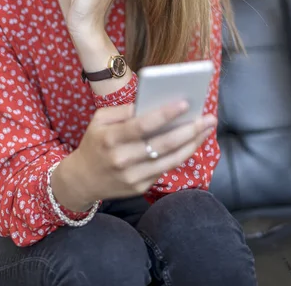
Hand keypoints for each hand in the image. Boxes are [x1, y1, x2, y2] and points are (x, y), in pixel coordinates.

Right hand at [70, 102, 217, 201]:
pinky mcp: (140, 188)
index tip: (185, 103)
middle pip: (162, 144)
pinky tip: (193, 142)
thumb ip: (124, 111)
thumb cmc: (95, 142)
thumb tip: (153, 104)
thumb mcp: (99, 119)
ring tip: (207, 129)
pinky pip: (165, 169)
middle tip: (208, 118)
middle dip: (189, 130)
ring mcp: (132, 176)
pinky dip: (182, 155)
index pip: (142, 125)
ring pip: (170, 160)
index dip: (165, 114)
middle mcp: (121, 159)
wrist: (82, 179)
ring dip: (193, 144)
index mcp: (110, 138)